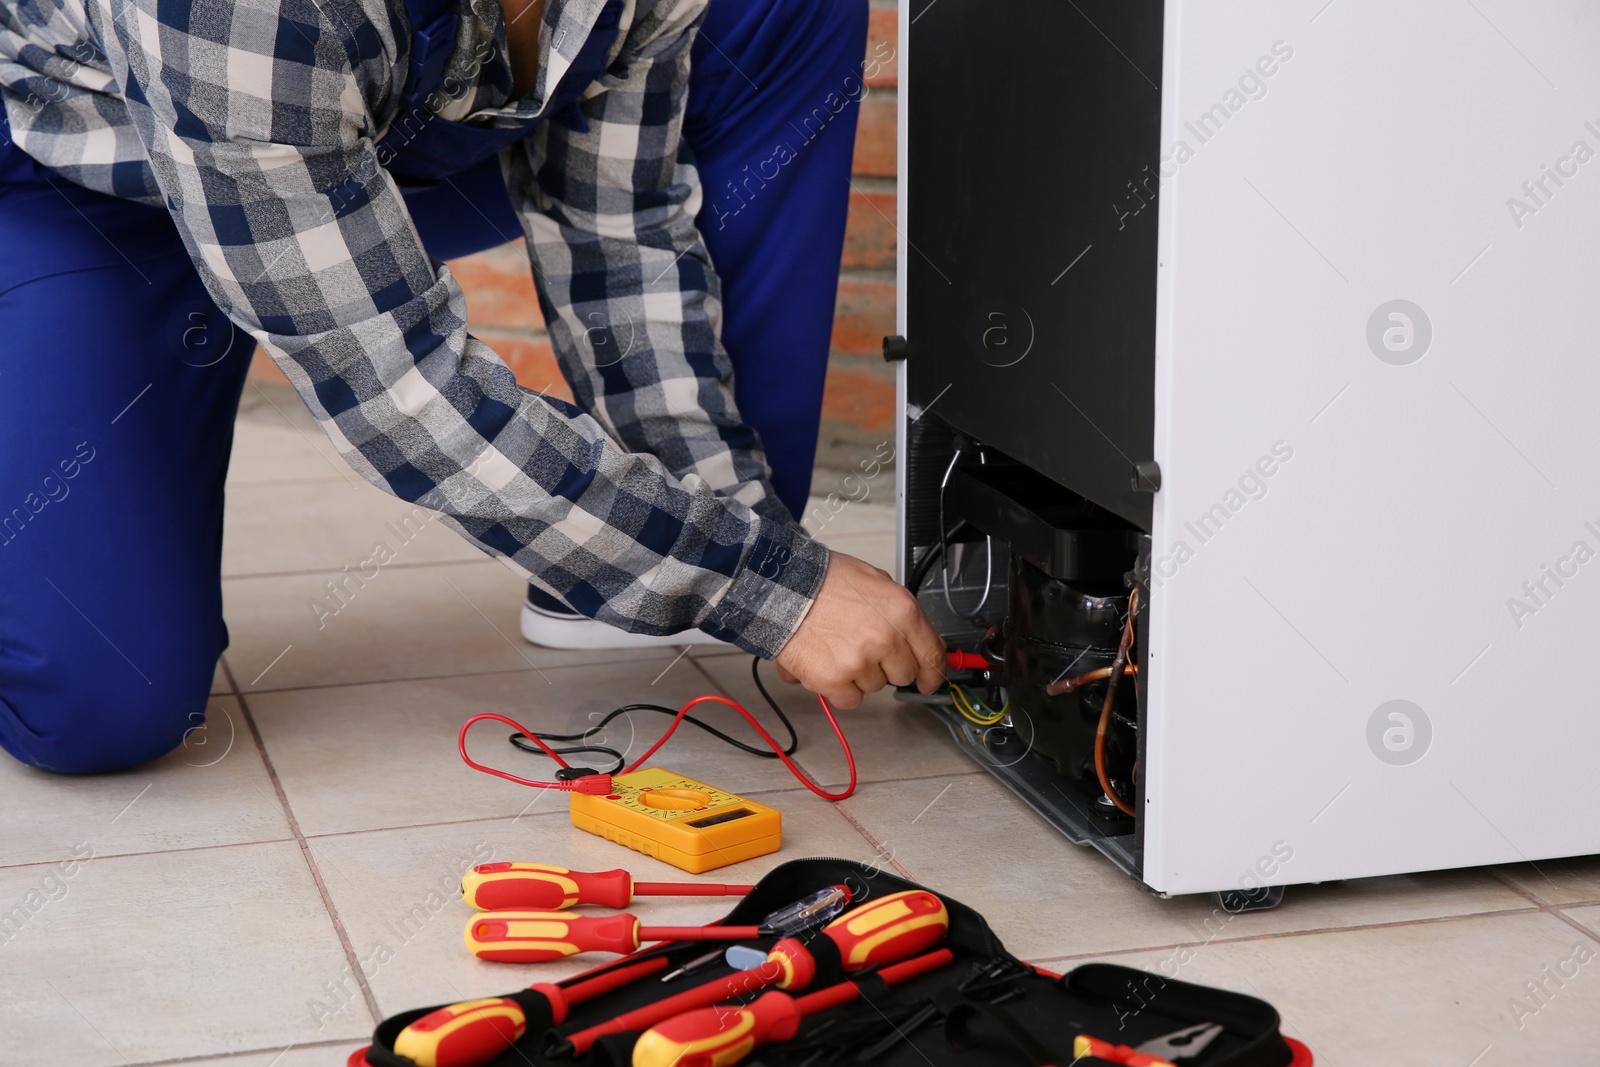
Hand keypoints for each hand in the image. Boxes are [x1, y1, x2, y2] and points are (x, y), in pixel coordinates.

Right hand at [775, 552, 945, 709]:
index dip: (933, 673)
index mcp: (902, 612)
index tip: (929, 681)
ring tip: (839, 646)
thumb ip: (904, 616)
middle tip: (866, 647)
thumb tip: (924, 643)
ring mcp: (860, 662)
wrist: (783, 587)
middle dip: (888, 665)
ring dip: (860, 674)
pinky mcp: (834, 680)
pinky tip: (830, 664)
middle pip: (903, 674)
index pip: (932, 656)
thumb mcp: (877, 582)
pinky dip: (840, 688)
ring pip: (875, 687)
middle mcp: (886, 639)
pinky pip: (850, 700)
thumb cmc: (825, 580)